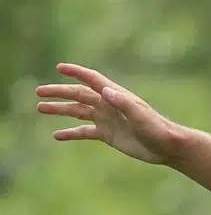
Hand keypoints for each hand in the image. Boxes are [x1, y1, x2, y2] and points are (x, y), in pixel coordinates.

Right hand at [35, 64, 181, 164]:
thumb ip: (123, 102)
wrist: (167, 147)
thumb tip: (105, 91)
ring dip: (60, 110)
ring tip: (41, 108)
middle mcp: (108, 105)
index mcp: (116, 96)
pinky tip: (57, 135)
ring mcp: (107, 119)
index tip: (60, 67)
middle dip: (59, 93)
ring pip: (77, 112)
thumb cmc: (157, 128)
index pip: (92, 80)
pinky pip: (85, 132)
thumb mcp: (140, 115)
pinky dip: (71, 133)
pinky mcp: (108, 135)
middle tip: (38, 92)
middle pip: (78, 95)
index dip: (76, 72)